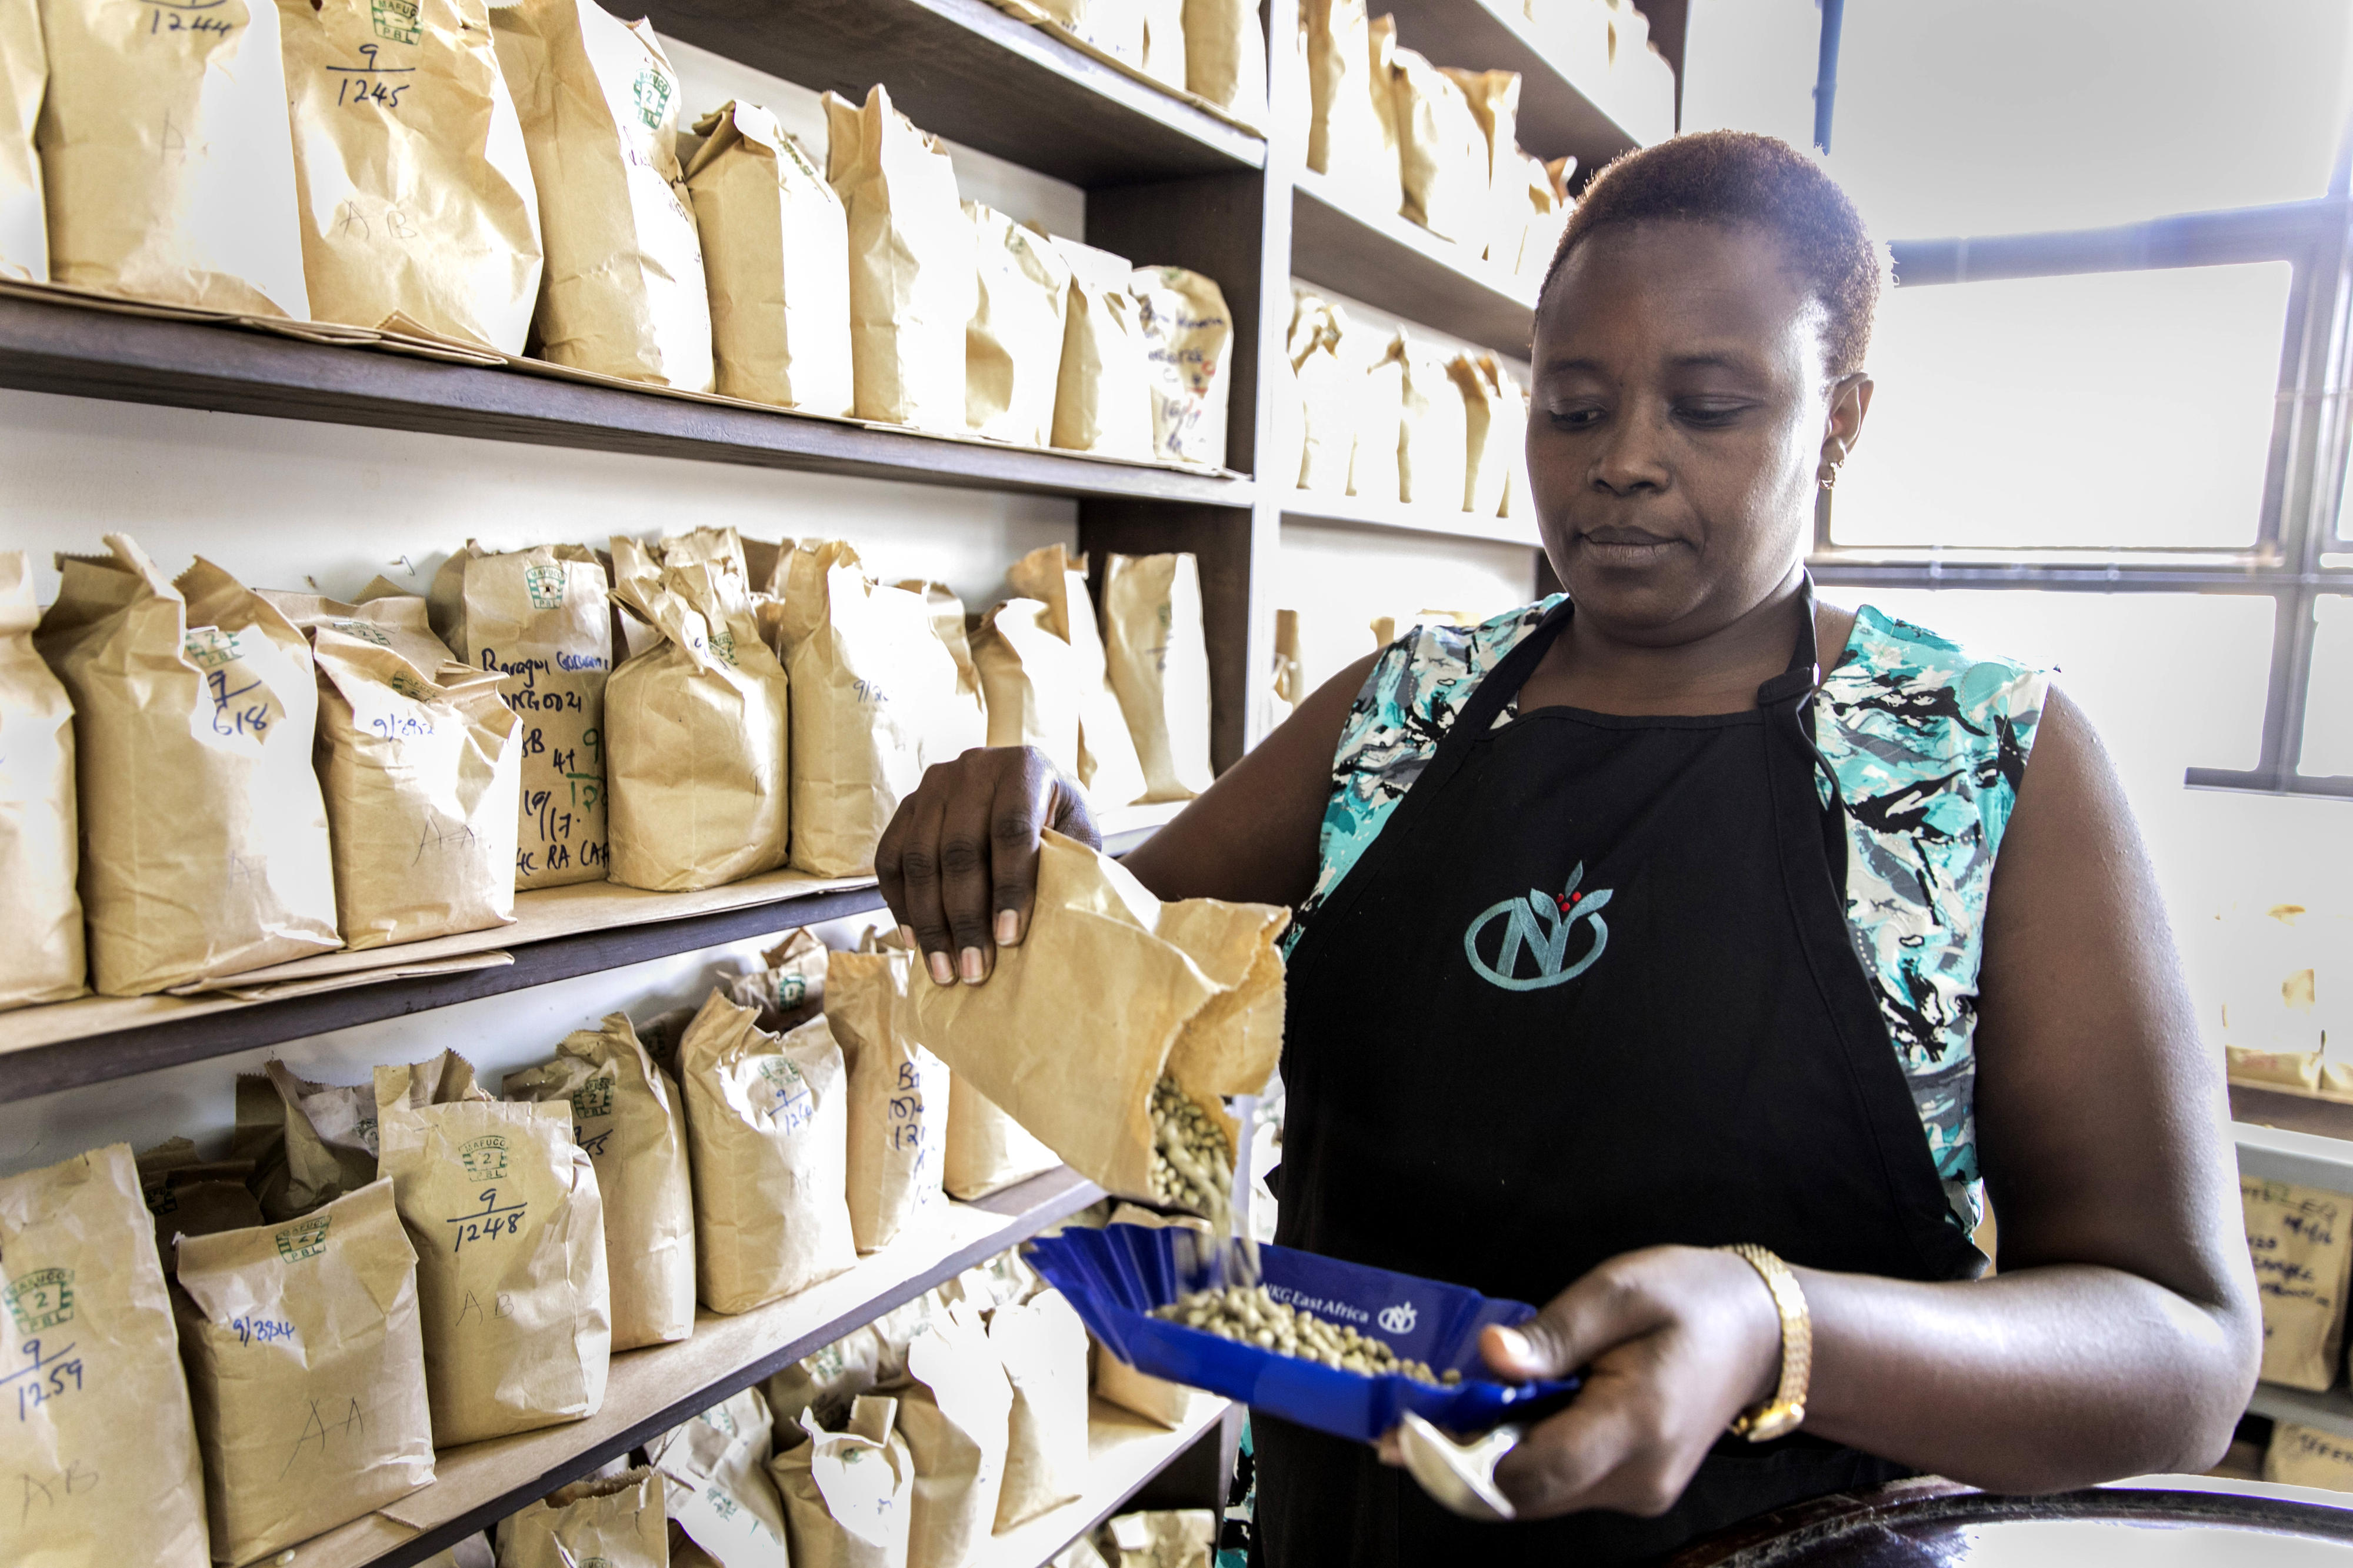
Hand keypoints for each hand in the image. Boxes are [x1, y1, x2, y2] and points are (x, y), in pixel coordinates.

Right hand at [874, 746, 1098, 987]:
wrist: (1030, 788)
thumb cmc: (1060, 821)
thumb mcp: (1076, 834)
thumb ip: (1063, 865)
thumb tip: (1043, 924)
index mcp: (1024, 768)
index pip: (1012, 830)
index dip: (1010, 886)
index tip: (1010, 938)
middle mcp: (974, 767)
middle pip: (960, 849)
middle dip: (966, 918)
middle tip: (975, 970)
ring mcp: (934, 784)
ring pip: (920, 858)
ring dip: (930, 921)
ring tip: (945, 970)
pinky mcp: (907, 805)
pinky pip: (891, 859)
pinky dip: (900, 903)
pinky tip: (915, 942)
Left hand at [1408, 1246, 1783, 1519]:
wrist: (1760, 1334)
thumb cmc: (1690, 1298)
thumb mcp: (1618, 1291)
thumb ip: (1553, 1332)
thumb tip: (1489, 1356)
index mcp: (1637, 1424)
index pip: (1531, 1472)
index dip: (1458, 1462)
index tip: (1403, 1434)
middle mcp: (1637, 1478)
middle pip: (1524, 1495)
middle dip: (1455, 1466)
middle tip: (1395, 1430)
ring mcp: (1637, 1493)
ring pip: (1537, 1497)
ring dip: (1482, 1464)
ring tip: (1433, 1420)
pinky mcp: (1632, 1490)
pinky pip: (1558, 1486)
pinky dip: (1516, 1461)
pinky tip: (1490, 1422)